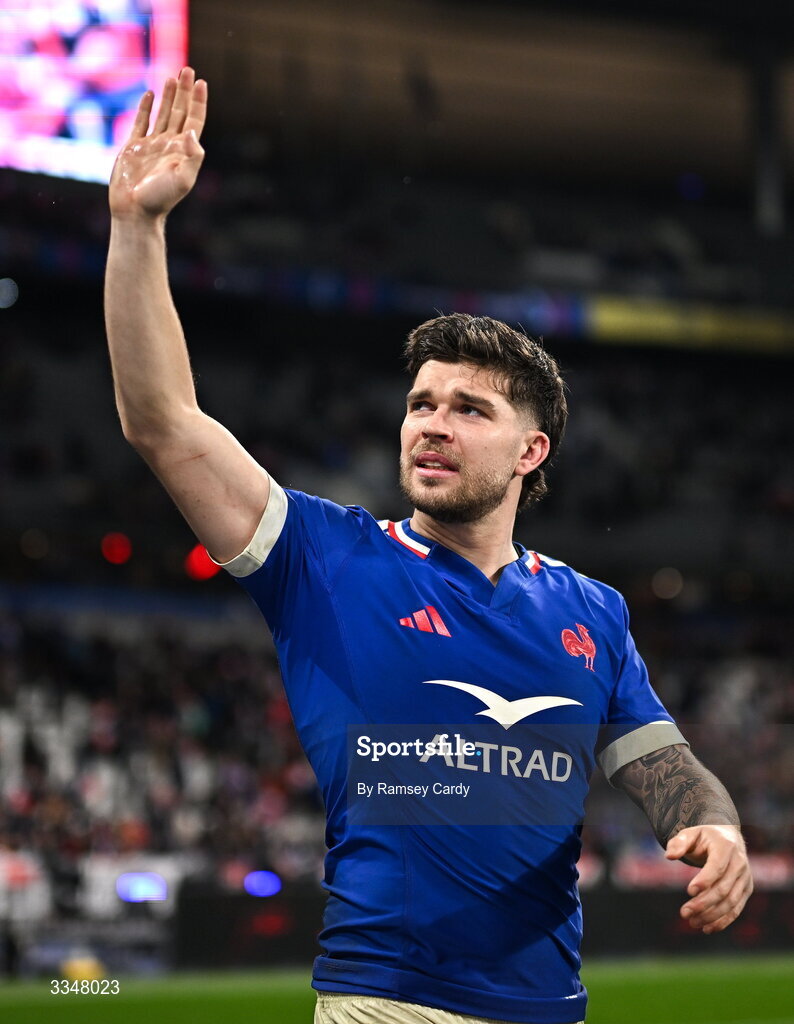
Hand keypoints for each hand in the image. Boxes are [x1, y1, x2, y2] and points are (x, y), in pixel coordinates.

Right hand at [109, 66, 206, 221]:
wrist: (135, 211)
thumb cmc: (160, 199)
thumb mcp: (183, 179)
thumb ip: (192, 156)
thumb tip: (191, 131)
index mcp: (183, 151)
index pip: (194, 120)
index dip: (198, 102)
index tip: (201, 82)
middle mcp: (169, 146)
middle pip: (179, 112)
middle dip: (184, 92)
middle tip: (187, 70)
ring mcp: (151, 145)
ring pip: (162, 114)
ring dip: (168, 96)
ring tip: (172, 77)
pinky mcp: (133, 148)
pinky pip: (141, 122)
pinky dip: (145, 108)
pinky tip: (150, 94)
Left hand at [666, 824, 752, 933]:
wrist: (728, 838)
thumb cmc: (704, 837)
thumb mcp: (690, 833)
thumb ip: (678, 843)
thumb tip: (669, 856)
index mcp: (726, 846)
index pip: (717, 866)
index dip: (705, 880)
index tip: (689, 891)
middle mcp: (740, 863)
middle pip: (723, 888)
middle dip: (704, 903)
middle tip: (684, 913)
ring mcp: (745, 878)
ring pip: (731, 902)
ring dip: (712, 915)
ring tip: (693, 922)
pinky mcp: (746, 890)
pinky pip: (736, 909)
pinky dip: (723, 921)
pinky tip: (707, 928)